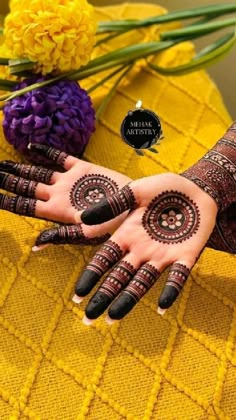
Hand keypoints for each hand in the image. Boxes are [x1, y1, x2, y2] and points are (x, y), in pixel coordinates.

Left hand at [0, 144, 130, 245]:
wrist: (137, 205)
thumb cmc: (115, 224)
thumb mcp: (88, 233)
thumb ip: (62, 235)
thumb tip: (35, 246)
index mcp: (56, 211)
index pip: (24, 204)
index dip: (5, 200)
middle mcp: (58, 194)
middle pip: (25, 186)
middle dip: (6, 181)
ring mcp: (68, 180)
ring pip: (37, 172)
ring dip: (18, 168)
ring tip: (0, 164)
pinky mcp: (82, 167)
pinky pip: (59, 156)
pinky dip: (45, 150)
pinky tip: (31, 146)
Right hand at [72, 172, 217, 323]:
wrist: (195, 188)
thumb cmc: (162, 189)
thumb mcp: (134, 192)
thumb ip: (112, 206)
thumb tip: (82, 219)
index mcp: (127, 234)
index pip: (104, 259)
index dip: (91, 276)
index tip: (78, 294)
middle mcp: (141, 250)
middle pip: (119, 277)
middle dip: (103, 296)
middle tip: (89, 318)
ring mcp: (162, 255)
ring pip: (142, 282)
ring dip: (127, 299)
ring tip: (112, 317)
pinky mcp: (185, 256)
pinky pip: (177, 277)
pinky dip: (170, 291)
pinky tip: (162, 306)